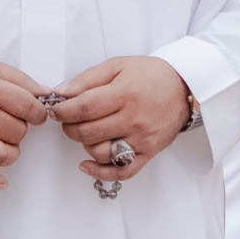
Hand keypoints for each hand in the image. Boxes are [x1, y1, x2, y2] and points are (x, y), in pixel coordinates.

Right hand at [0, 48, 47, 189]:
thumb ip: (18, 79)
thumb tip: (45, 93)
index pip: (29, 108)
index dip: (38, 112)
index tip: (35, 113)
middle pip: (18, 132)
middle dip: (21, 127)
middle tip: (12, 120)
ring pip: (1, 155)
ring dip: (10, 151)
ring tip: (5, 140)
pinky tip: (1, 182)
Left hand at [50, 57, 190, 184]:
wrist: (184, 87)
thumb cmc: (149, 75)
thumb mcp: (117, 65)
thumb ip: (87, 79)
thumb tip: (61, 92)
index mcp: (124, 94)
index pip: (84, 107)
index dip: (63, 111)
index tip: (55, 110)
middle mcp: (133, 119)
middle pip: (89, 132)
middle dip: (69, 127)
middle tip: (67, 120)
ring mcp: (141, 139)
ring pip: (101, 153)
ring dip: (85, 145)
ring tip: (85, 133)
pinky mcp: (148, 153)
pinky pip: (122, 172)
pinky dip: (100, 172)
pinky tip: (86, 164)